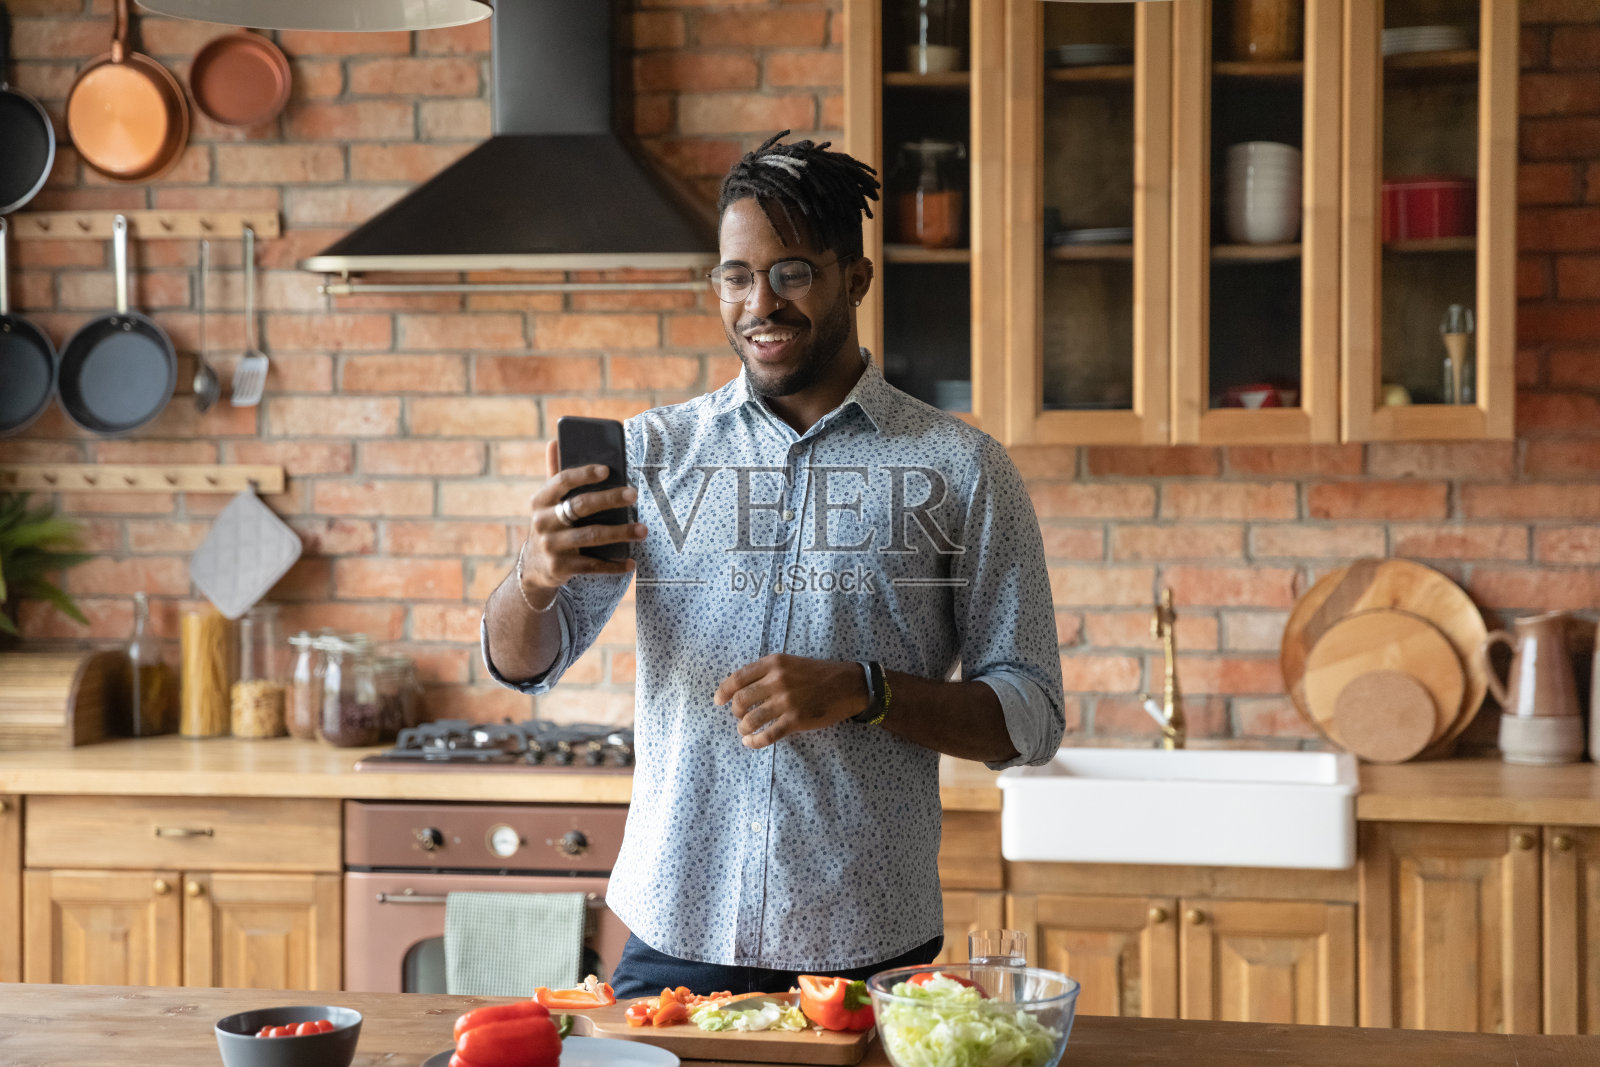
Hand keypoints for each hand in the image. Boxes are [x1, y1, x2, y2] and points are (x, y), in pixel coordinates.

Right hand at [518, 440, 645, 605]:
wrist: (535, 568)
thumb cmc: (551, 524)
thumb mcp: (547, 502)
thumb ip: (554, 474)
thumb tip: (554, 441)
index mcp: (540, 500)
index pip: (562, 481)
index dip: (584, 474)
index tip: (607, 470)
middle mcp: (543, 522)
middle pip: (580, 506)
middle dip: (609, 499)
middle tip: (634, 495)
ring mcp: (551, 546)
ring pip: (591, 536)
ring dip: (620, 533)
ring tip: (643, 530)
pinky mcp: (560, 568)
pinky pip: (592, 565)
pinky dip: (613, 565)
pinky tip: (631, 562)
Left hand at [714, 654, 869, 748]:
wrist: (848, 685)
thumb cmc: (818, 674)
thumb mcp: (790, 663)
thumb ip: (767, 672)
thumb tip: (740, 688)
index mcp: (774, 663)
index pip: (738, 678)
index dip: (723, 691)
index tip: (718, 701)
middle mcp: (777, 680)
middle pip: (741, 700)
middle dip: (735, 712)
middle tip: (739, 717)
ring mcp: (786, 701)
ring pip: (751, 720)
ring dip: (743, 728)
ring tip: (745, 731)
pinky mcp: (795, 720)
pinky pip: (768, 735)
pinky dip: (755, 741)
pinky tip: (751, 742)